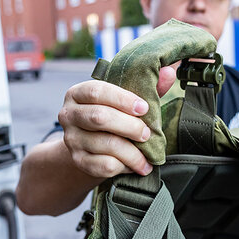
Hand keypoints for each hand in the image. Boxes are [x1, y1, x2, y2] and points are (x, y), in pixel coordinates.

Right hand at [57, 66, 176, 177]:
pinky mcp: (78, 161)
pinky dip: (124, 166)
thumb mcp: (125, 100)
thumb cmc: (112, 116)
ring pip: (105, 144)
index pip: (97, 91)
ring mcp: (72, 139)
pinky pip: (104, 165)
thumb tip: (169, 72)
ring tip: (147, 156)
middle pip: (100, 118)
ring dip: (132, 152)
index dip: (122, 99)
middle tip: (147, 134)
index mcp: (78, 93)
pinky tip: (135, 165)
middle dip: (130, 126)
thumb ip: (147, 86)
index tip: (144, 108)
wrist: (91, 147)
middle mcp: (69, 115)